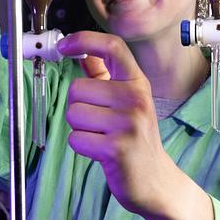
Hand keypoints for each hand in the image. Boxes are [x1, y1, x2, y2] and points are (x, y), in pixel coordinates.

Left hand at [58, 32, 213, 219]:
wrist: (155, 179)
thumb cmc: (135, 138)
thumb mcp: (126, 102)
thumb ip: (104, 76)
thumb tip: (83, 53)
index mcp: (137, 83)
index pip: (112, 47)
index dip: (84, 40)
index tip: (65, 46)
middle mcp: (136, 98)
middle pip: (77, 88)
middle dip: (78, 107)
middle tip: (99, 123)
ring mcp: (128, 123)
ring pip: (73, 114)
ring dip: (80, 128)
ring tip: (102, 137)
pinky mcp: (117, 148)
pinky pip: (76, 139)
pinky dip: (82, 146)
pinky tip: (101, 151)